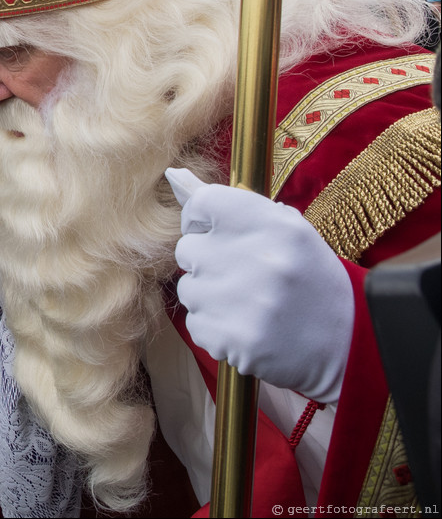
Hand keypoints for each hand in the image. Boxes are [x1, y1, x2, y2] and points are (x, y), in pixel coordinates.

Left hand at [165, 168, 353, 403]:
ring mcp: (240, 301)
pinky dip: (215, 328)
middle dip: (207, 261)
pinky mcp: (230, 338)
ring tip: (249, 305)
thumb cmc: (309, 279)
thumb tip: (175, 178)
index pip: (202, 203)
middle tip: (243, 275)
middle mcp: (256, 257)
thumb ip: (233, 205)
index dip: (201, 219)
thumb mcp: (287, 230)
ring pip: (188, 289)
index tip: (213, 231)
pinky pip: (195, 324)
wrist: (347, 343)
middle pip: (187, 249)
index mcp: (273, 223)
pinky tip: (248, 328)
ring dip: (210, 297)